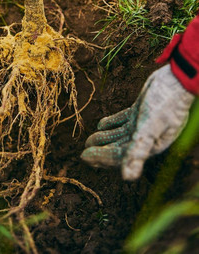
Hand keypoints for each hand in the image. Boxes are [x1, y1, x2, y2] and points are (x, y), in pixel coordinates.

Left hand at [81, 64, 194, 180]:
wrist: (175, 80)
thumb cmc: (165, 104)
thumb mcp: (149, 127)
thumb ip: (138, 151)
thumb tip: (127, 177)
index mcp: (149, 146)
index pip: (121, 156)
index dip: (102, 158)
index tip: (84, 156)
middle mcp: (146, 138)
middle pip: (119, 147)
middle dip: (101, 151)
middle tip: (82, 153)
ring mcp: (143, 123)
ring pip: (120, 134)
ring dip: (104, 138)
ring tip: (89, 140)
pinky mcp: (141, 110)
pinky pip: (123, 120)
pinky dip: (112, 123)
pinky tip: (101, 124)